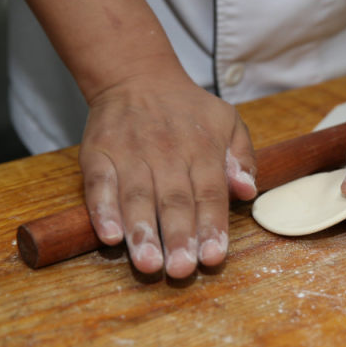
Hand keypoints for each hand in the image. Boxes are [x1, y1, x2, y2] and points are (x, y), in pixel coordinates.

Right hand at [78, 70, 256, 277]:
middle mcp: (167, 153)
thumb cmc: (189, 109)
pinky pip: (99, 184)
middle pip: (174, 201)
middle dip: (179, 237)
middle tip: (182, 270)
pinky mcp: (98, 153)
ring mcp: (130, 153)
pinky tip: (109, 236)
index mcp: (202, 149)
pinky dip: (102, 210)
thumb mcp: (228, 122)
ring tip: (148, 264)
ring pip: (136, 197)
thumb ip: (242, 158)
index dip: (211, 226)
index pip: (209, 194)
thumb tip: (247, 191)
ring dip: (142, 232)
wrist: (136, 76)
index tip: (213, 257)